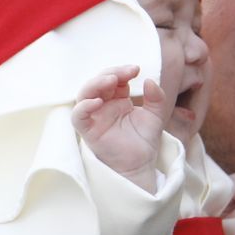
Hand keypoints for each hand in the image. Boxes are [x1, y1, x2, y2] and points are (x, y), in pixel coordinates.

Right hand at [72, 65, 170, 191]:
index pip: (114, 78)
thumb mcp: (156, 115)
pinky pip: (78, 116)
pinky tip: (97, 102)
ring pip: (84, 94)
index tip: (136, 69)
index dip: (122, 71)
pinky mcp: (88, 131)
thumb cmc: (144, 140)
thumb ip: (156, 98)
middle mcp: (103, 106)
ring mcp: (94, 117)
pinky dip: (84, 107)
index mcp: (117, 99)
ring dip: (95, 84)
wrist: (140, 165)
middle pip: (98, 82)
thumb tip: (149, 80)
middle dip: (111, 73)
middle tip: (126, 72)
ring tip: (111, 80)